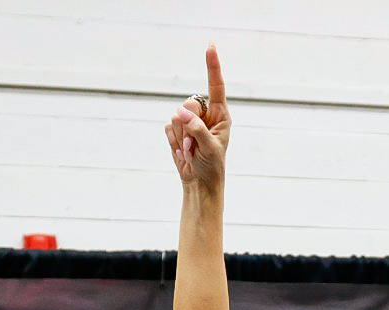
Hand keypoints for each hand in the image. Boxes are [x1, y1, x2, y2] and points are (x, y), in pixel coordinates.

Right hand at [165, 44, 229, 191]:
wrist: (199, 184)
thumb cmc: (212, 166)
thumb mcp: (210, 148)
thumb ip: (197, 129)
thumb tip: (180, 112)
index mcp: (220, 114)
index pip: (215, 86)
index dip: (212, 66)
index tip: (210, 46)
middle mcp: (205, 114)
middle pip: (189, 103)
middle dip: (189, 124)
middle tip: (195, 145)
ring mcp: (189, 121)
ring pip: (177, 117)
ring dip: (182, 138)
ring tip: (191, 151)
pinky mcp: (176, 130)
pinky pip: (168, 128)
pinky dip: (174, 143)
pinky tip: (184, 152)